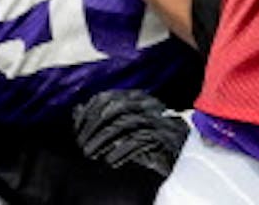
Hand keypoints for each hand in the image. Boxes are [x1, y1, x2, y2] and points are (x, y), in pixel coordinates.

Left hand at [73, 89, 189, 176]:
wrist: (183, 153)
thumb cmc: (149, 139)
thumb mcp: (123, 128)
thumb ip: (101, 118)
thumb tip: (77, 109)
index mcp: (137, 97)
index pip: (107, 97)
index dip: (89, 113)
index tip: (75, 131)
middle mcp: (148, 104)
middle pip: (115, 107)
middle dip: (94, 127)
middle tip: (81, 146)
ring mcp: (158, 118)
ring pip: (125, 123)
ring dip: (104, 140)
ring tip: (92, 154)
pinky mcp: (165, 136)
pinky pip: (140, 140)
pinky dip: (122, 151)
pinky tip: (111, 161)